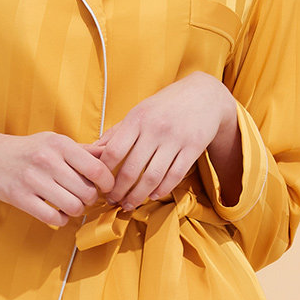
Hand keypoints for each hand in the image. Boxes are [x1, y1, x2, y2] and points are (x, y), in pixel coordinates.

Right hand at [0, 130, 115, 228]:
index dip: (108, 183)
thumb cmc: (29, 150)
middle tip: (86, 197)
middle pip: (87, 191)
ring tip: (73, 205)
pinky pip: (53, 217)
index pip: (96, 169)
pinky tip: (58, 212)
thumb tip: (111, 154)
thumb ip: (83, 150)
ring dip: (78, 210)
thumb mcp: (55, 141)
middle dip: (92, 199)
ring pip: (73, 206)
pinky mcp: (21, 198)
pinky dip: (61, 219)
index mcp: (59, 144)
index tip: (106, 187)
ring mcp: (33, 180)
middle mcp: (47, 160)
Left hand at [93, 73, 236, 209]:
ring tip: (130, 204)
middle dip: (119, 191)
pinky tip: (153, 195)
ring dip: (138, 196)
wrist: (205, 94)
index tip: (101, 183)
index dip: (104, 172)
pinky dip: (162, 189)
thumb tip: (94, 150)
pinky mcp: (193, 148)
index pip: (113, 151)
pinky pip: (175, 175)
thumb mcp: (140, 111)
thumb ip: (118, 131)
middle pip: (131, 169)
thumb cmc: (166, 105)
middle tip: (113, 201)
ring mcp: (176, 139)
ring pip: (152, 177)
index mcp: (138, 118)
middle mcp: (155, 129)